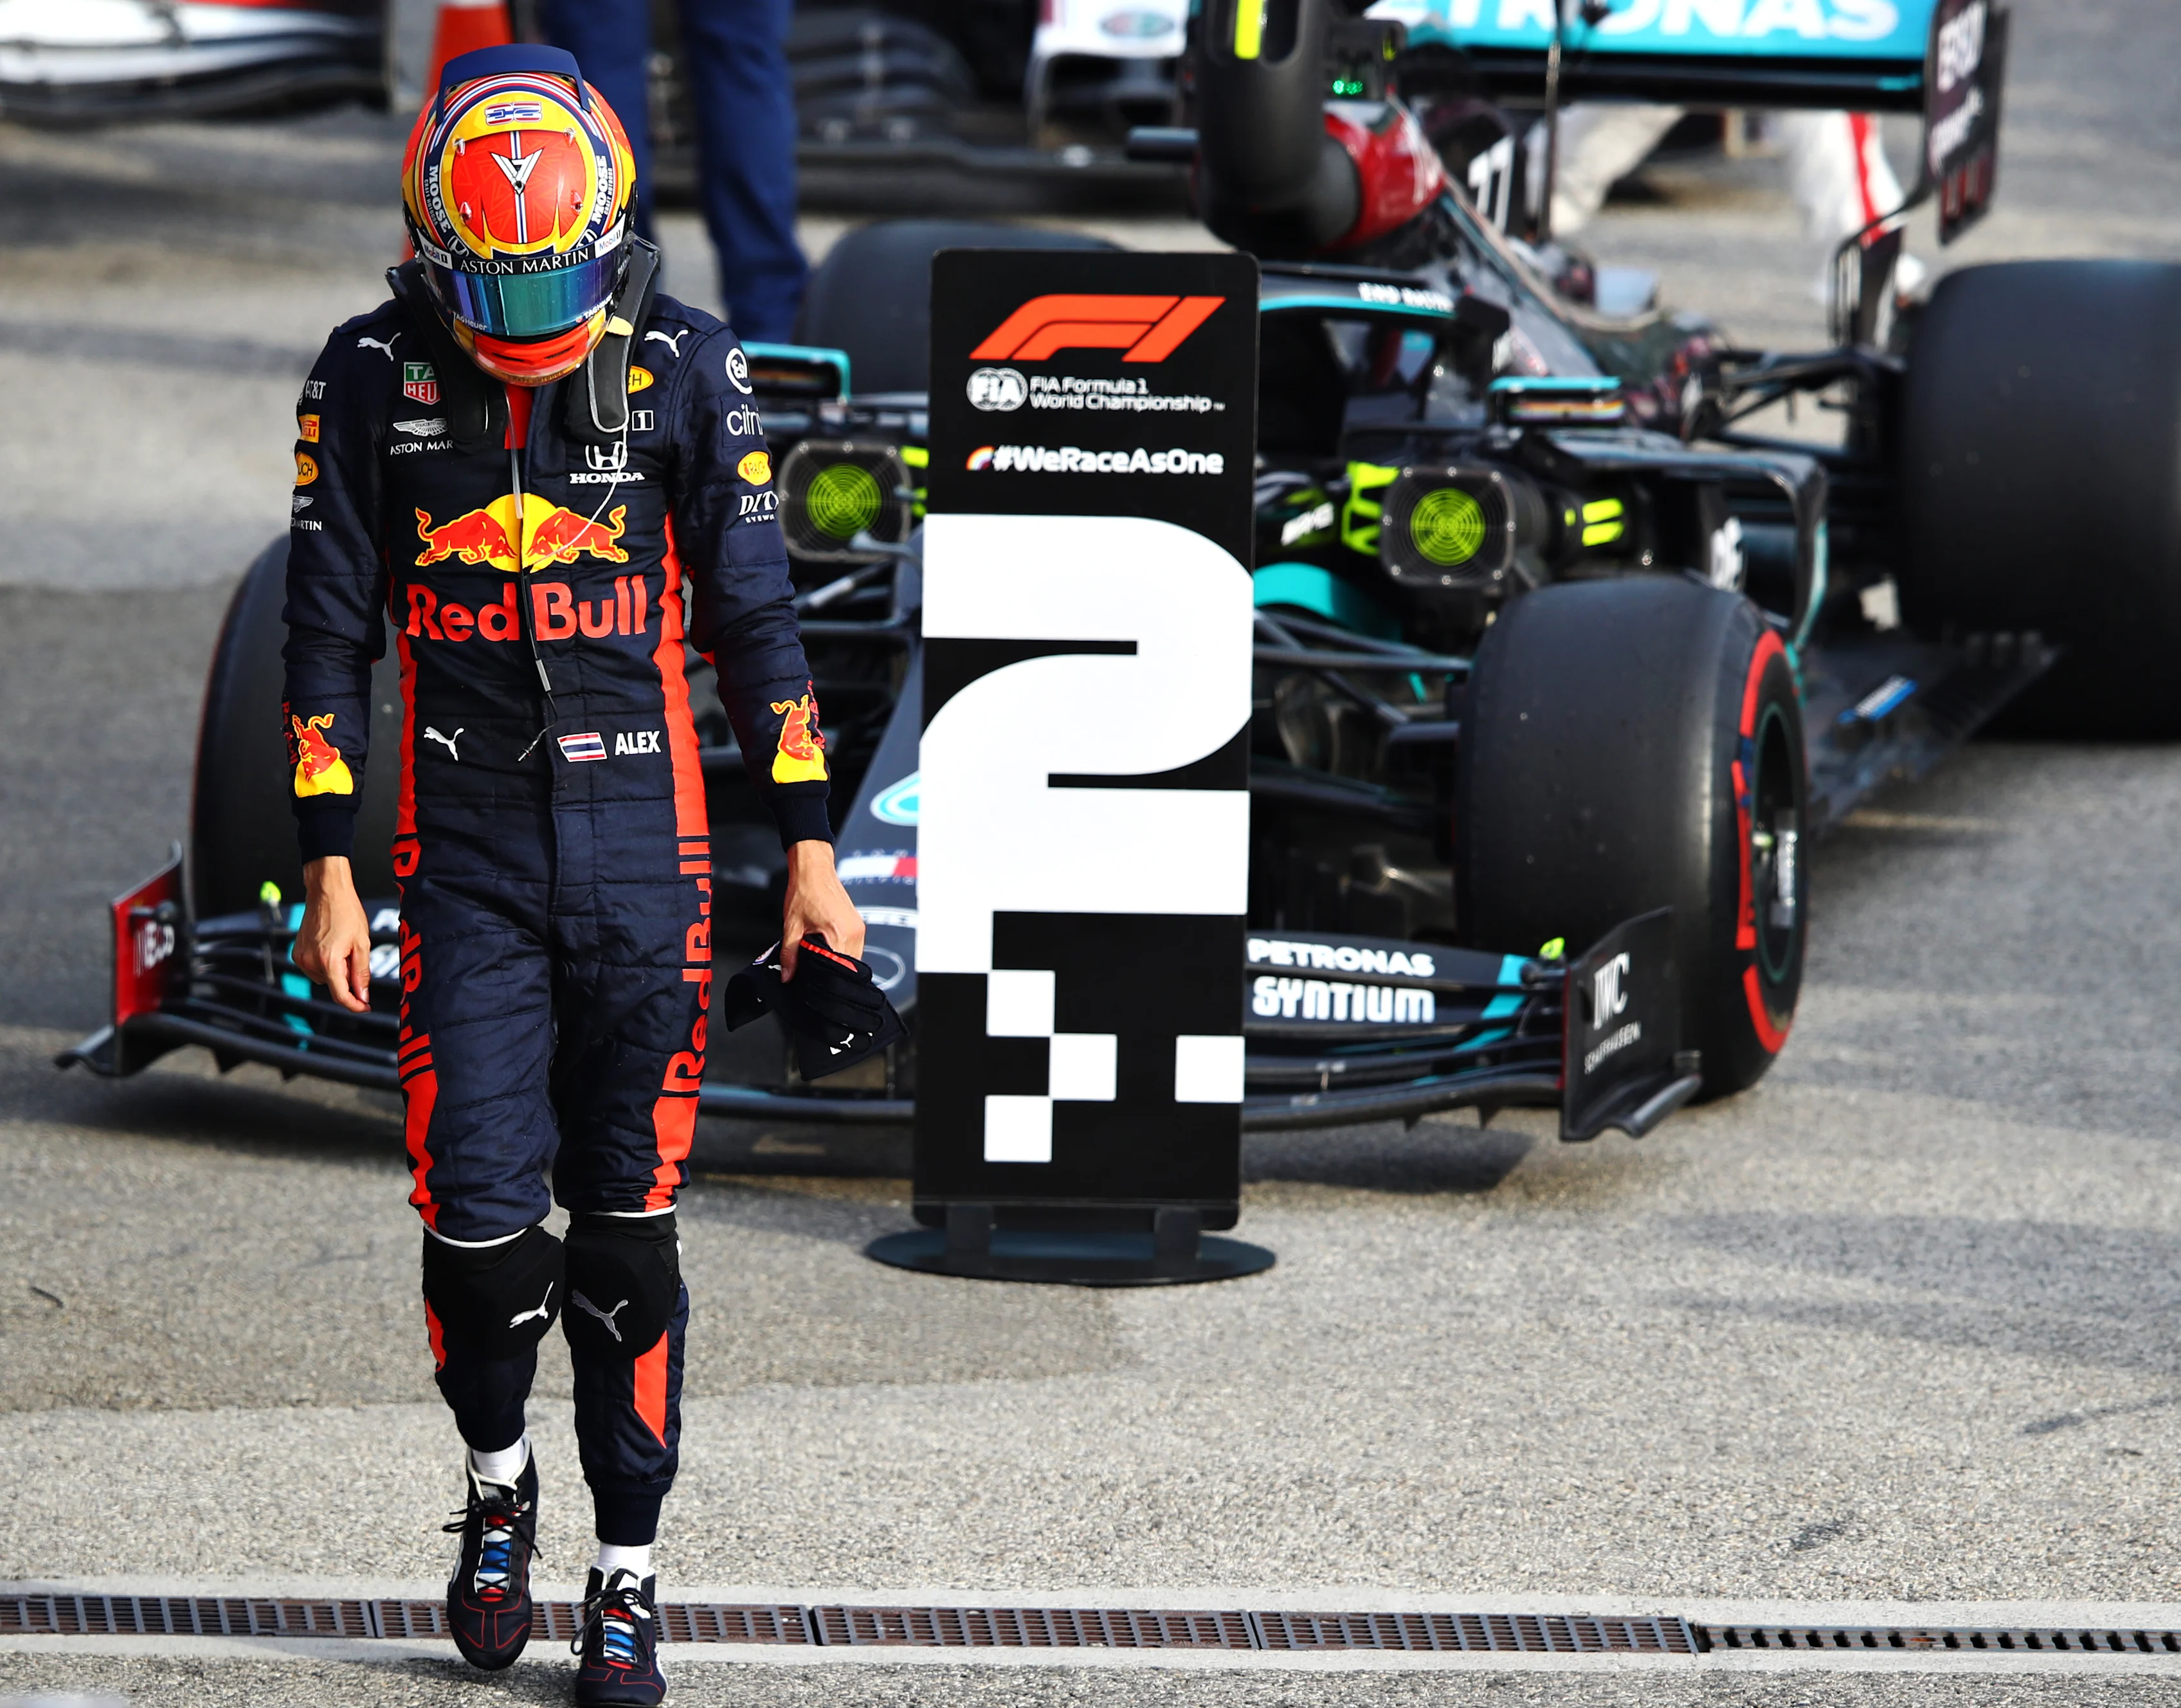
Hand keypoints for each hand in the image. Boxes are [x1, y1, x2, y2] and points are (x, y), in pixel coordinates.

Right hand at [294, 856, 372, 1012]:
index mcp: (328, 961)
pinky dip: (326, 965)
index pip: (341, 995)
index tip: (365, 1007)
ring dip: (337, 970)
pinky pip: (315, 969)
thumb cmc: (347, 913)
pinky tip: (332, 945)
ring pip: (325, 978)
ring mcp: (300, 958)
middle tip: (355, 954)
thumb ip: (361, 973)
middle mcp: (310, 962)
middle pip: (334, 985)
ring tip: (343, 946)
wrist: (326, 892)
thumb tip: (362, 996)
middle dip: (348, 978)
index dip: (355, 1005)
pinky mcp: (296, 953)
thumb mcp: (362, 944)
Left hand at [779, 840, 863, 979]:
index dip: (827, 978)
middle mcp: (855, 931)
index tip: (815, 982)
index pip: (839, 968)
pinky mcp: (858, 925)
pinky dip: (841, 953)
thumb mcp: (792, 926)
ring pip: (852, 959)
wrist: (813, 869)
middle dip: (832, 972)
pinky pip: (853, 948)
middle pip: (848, 966)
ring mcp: (859, 928)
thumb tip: (787, 975)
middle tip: (814, 973)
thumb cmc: (804, 891)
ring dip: (838, 962)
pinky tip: (827, 950)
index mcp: (840, 932)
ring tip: (820, 960)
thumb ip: (790, 954)